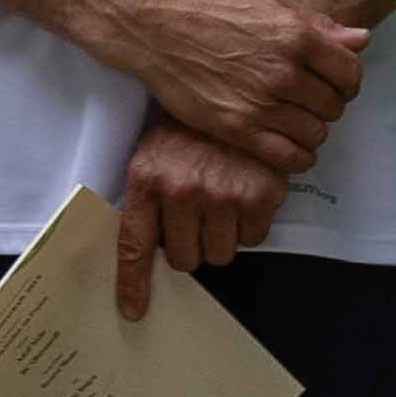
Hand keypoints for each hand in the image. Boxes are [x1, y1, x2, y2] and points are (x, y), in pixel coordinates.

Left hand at [111, 118, 288, 321]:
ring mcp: (224, 194)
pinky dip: (251, 222)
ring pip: (223, 253)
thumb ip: (147, 198)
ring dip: (222, 235)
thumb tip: (148, 253)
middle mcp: (183, 191)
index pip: (135, 245)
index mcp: (148, 179)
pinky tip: (245, 191)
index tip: (134, 312)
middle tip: (197, 215)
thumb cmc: (189, 125)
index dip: (133, 284)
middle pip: (187, 260)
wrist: (235, 84)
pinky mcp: (262, 194)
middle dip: (191, 244)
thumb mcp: (153, 153)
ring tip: (221, 199)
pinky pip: (255, 237)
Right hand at [119, 0, 365, 173]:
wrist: (157, 28)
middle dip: (327, 105)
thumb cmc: (214, 10)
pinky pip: (289, 157)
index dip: (347, 81)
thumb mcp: (269, 3)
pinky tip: (289, 146)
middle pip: (334, 106)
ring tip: (294, 121)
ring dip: (311, 131)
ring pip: (316, 134)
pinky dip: (298, 157)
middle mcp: (283, 71)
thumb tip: (363, 40)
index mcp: (296, 35)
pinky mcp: (237, 128)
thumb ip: (318, 24)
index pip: (350, 73)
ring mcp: (260, 102)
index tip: (332, 83)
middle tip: (306, 101)